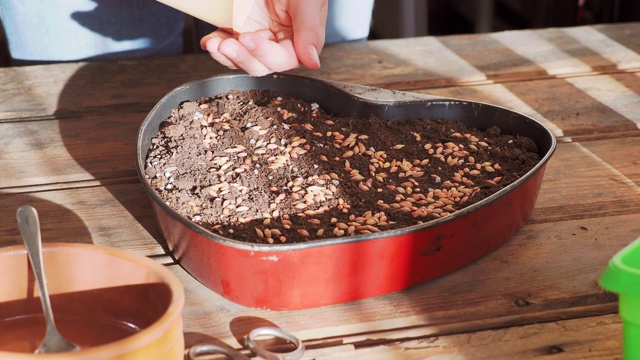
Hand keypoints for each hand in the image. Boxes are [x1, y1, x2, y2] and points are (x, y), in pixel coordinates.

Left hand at [200, 0, 327, 75]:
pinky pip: (227, 45)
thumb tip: (312, 62)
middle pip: (260, 65)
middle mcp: (277, 43)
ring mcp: (257, 37)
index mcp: (299, 41)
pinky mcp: (239, 29)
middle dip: (242, 57)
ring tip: (214, 45)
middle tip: (228, 45)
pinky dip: (216, 46)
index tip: (249, 39)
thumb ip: (310, 31)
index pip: (283, 59)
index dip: (265, 54)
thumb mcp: (307, 2)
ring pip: (241, 59)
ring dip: (226, 56)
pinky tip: (210, 41)